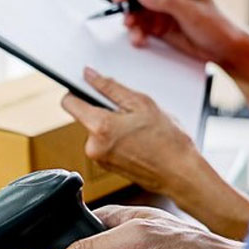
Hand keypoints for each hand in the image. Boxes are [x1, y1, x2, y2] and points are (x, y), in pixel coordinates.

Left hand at [63, 67, 196, 195]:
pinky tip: (136, 140)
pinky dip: (116, 138)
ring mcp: (98, 158)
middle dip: (104, 110)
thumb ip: (110, 87)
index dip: (77, 91)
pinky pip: (104, 143)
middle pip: (86, 116)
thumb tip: (89, 75)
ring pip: (97, 130)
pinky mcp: (105, 165)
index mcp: (99, 127)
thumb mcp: (141, 104)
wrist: (179, 174)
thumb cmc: (167, 141)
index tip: (88, 87)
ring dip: (112, 125)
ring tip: (138, 129)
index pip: (69, 102)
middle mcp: (92, 146)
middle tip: (130, 112)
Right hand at [113, 0, 245, 68]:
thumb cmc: (216, 27)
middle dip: (130, 8)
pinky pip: (141, 26)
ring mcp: (164, 8)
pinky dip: (137, 33)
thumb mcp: (192, 13)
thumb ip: (167, 1)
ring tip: (136, 37)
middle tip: (127, 21)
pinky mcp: (160, 24)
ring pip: (137, 11)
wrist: (224, 50)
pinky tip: (140, 40)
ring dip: (133, 24)